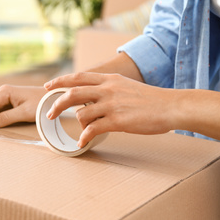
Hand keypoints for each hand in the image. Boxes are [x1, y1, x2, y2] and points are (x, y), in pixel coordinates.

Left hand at [44, 72, 175, 146]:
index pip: (78, 76)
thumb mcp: (126, 86)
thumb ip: (109, 88)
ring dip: (78, 124)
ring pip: (81, 114)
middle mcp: (108, 89)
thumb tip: (93, 97)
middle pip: (73, 93)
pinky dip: (84, 137)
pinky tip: (82, 142)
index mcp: (110, 79)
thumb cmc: (151, 99)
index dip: (60, 81)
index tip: (48, 86)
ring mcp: (112, 105)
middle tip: (49, 113)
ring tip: (83, 131)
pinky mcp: (118, 121)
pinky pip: (92, 130)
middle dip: (57, 104)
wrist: (171, 106)